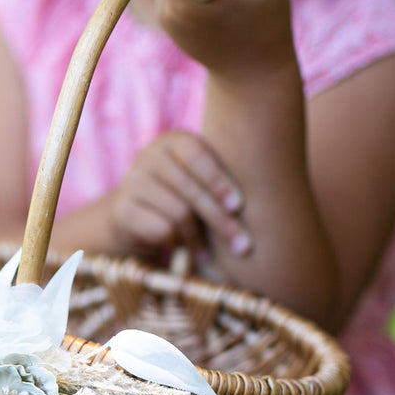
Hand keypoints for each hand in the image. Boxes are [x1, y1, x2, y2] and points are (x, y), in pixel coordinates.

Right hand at [108, 130, 251, 261]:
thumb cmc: (182, 196)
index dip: (219, 181)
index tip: (239, 206)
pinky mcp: (122, 210)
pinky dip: (178, 244)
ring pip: (179, 213)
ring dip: (200, 239)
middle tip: (243, 246)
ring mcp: (132, 181)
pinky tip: (186, 251)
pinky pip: (161, 230)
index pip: (197, 154)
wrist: (133, 216)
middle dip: (220, 221)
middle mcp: (148, 155)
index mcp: (172, 140)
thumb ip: (222, 179)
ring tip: (211, 254)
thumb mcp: (200, 180)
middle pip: (191, 190)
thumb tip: (272, 192)